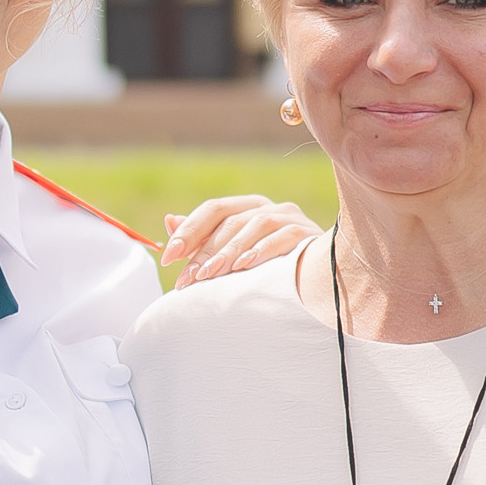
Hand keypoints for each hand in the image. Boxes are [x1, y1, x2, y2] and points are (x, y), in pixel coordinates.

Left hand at [160, 194, 318, 283]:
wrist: (317, 278)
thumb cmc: (267, 265)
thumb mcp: (232, 252)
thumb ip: (202, 238)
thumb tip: (169, 221)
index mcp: (247, 206)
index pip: (213, 209)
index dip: (189, 231)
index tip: (168, 257)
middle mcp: (268, 206)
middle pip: (230, 220)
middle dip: (205, 250)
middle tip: (188, 277)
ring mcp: (290, 217)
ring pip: (254, 225)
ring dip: (229, 251)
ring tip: (210, 274)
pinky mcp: (307, 233)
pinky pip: (282, 237)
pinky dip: (261, 250)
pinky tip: (244, 265)